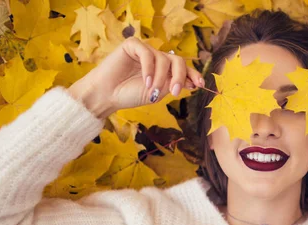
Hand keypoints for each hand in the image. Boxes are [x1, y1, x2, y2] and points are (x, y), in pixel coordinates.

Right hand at [69, 37, 204, 117]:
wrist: (107, 95)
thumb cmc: (130, 95)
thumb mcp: (157, 93)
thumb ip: (172, 85)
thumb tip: (192, 82)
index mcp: (164, 70)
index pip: (183, 68)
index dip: (193, 75)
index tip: (200, 85)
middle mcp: (157, 59)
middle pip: (178, 61)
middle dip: (179, 76)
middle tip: (174, 92)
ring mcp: (145, 51)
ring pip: (164, 59)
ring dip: (160, 78)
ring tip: (152, 91)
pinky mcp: (132, 45)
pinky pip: (147, 54)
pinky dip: (149, 69)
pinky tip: (146, 82)